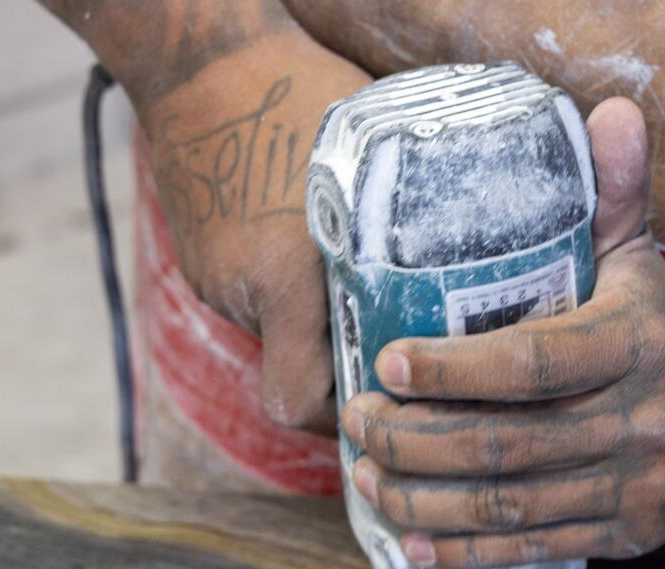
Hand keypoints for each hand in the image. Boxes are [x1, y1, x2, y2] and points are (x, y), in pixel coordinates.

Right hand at [138, 30, 370, 432]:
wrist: (197, 56)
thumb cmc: (302, 96)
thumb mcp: (372, 163)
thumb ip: (404, 234)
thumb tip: (467, 282)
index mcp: (286, 277)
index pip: (301, 400)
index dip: (342, 416)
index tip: (387, 403)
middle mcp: (242, 291)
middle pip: (296, 370)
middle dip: (344, 363)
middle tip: (398, 338)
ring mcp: (213, 277)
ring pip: (277, 333)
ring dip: (317, 319)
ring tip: (360, 273)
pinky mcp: (199, 259)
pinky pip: (252, 298)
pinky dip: (285, 289)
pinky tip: (315, 247)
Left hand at [342, 98, 664, 568]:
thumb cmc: (650, 329)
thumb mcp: (639, 256)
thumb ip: (614, 191)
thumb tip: (613, 111)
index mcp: (641, 341)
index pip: (533, 361)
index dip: (451, 370)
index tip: (383, 363)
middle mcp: (647, 419)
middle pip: (507, 442)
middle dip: (414, 440)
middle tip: (358, 423)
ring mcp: (640, 485)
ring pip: (510, 504)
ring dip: (423, 499)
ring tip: (368, 477)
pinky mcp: (629, 534)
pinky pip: (534, 548)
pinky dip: (464, 549)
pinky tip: (412, 540)